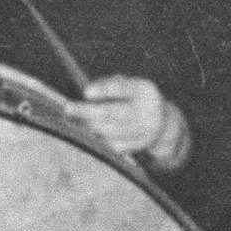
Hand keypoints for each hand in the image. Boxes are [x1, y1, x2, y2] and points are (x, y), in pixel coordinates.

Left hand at [65, 76, 189, 169]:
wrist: (163, 123)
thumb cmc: (135, 99)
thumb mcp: (128, 85)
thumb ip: (109, 84)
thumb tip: (87, 93)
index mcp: (144, 90)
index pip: (122, 88)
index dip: (104, 90)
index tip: (86, 92)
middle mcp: (147, 110)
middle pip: (111, 112)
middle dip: (86, 111)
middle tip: (67, 109)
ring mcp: (144, 131)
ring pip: (109, 130)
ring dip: (90, 126)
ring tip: (80, 120)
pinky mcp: (139, 146)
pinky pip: (113, 144)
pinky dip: (101, 139)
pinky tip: (94, 133)